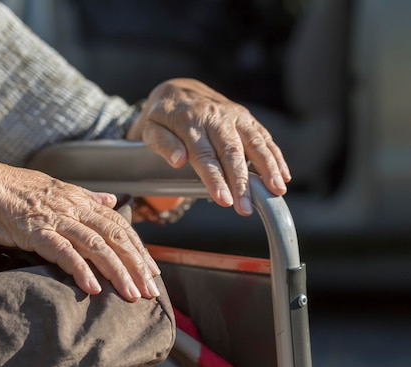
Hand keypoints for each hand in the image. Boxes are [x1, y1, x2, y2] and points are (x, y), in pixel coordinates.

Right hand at [0, 160, 160, 301]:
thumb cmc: (13, 189)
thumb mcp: (56, 188)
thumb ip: (87, 197)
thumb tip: (111, 199)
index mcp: (80, 199)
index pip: (118, 224)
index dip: (137, 248)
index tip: (151, 270)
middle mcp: (73, 208)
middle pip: (114, 237)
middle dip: (135, 265)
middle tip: (150, 290)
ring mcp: (55, 218)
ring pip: (96, 245)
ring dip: (116, 272)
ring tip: (131, 294)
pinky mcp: (35, 230)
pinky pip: (63, 251)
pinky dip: (80, 270)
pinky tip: (93, 288)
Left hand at [127, 78, 290, 215]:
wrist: (177, 90)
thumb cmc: (162, 118)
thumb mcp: (150, 129)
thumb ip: (162, 144)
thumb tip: (178, 160)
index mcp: (189, 121)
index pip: (204, 155)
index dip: (215, 179)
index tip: (224, 201)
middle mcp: (215, 116)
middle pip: (232, 152)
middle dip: (241, 182)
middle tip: (246, 208)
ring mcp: (233, 115)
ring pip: (254, 142)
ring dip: (268, 168)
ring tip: (276, 192)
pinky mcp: (245, 117)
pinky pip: (263, 137)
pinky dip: (276, 156)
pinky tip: (284, 176)